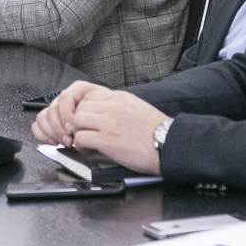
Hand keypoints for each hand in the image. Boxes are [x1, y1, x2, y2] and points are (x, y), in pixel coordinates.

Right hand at [32, 80, 105, 146]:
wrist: (114, 123)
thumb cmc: (111, 116)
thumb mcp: (108, 109)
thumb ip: (96, 113)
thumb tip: (83, 127)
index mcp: (79, 90)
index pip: (65, 98)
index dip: (66, 115)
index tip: (72, 129)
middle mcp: (67, 98)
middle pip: (53, 109)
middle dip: (59, 128)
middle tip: (69, 140)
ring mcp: (57, 109)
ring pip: (43, 117)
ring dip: (52, 132)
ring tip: (64, 142)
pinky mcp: (50, 121)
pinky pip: (38, 125)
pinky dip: (43, 135)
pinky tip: (54, 141)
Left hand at [47, 88, 168, 174]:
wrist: (168, 145)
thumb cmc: (158, 132)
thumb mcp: (138, 108)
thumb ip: (120, 107)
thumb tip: (106, 113)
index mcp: (121, 98)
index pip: (90, 95)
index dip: (85, 109)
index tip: (87, 120)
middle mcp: (114, 107)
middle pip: (81, 107)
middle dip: (78, 121)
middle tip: (83, 132)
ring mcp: (110, 123)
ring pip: (77, 121)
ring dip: (78, 132)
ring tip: (86, 141)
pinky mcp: (107, 140)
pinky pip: (81, 138)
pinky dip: (81, 146)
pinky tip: (89, 150)